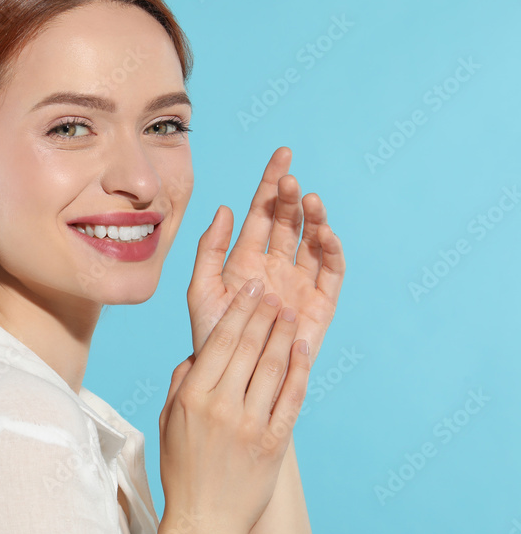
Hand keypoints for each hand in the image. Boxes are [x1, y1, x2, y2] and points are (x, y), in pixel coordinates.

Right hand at [158, 278, 310, 533]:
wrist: (205, 520)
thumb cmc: (182, 469)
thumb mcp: (167, 421)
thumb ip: (181, 382)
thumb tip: (198, 352)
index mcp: (192, 397)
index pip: (220, 342)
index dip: (239, 311)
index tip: (250, 290)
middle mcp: (221, 406)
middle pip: (249, 348)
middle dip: (264, 315)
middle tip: (274, 292)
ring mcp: (250, 425)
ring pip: (273, 367)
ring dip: (284, 335)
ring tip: (290, 313)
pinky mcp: (274, 443)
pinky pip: (291, 398)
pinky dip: (299, 371)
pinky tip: (303, 350)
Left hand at [187, 147, 343, 365]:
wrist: (231, 378)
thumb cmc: (211, 337)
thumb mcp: (201, 290)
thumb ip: (210, 250)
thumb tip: (225, 208)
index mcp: (246, 257)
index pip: (262, 211)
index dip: (272, 183)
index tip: (282, 155)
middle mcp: (276, 265)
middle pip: (289, 222)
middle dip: (291, 198)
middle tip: (291, 182)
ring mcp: (299, 283)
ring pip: (312, 241)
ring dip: (314, 219)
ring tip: (310, 202)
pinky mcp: (320, 304)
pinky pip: (331, 273)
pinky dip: (332, 252)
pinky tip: (326, 235)